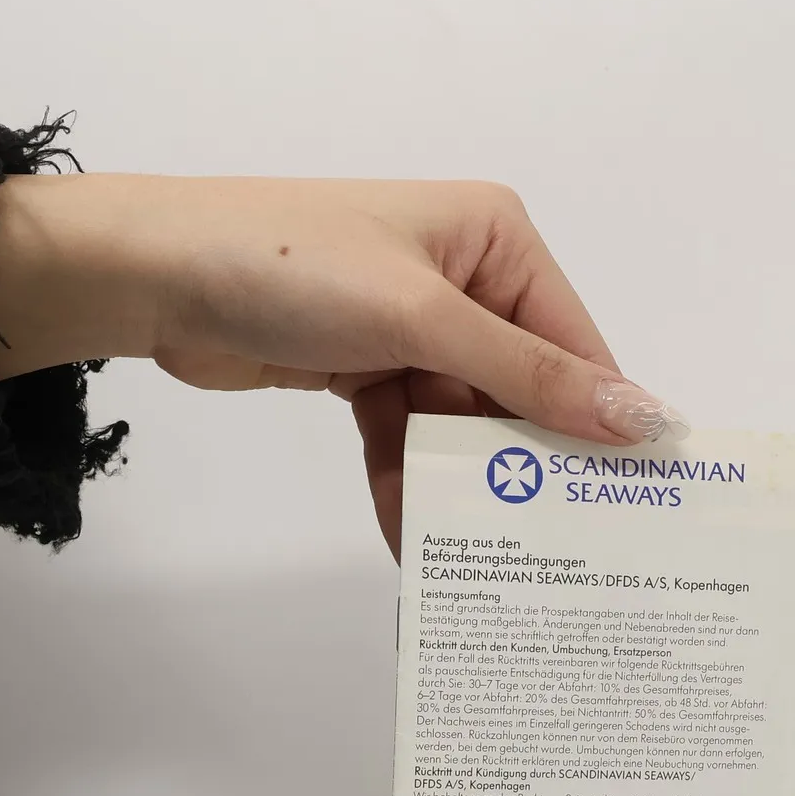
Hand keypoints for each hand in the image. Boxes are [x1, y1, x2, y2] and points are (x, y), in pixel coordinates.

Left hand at [0, 174, 682, 554]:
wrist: (151, 277)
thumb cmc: (292, 266)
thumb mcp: (422, 317)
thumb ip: (529, 375)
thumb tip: (643, 417)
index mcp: (495, 239)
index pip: (572, 343)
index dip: (599, 422)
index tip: (627, 506)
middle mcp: (464, 278)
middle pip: (520, 390)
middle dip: (522, 464)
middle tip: (556, 549)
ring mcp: (412, 326)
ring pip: (458, 423)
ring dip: (456, 486)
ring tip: (475, 556)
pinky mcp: (365, 367)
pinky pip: (405, 436)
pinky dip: (404, 480)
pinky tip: (409, 536)